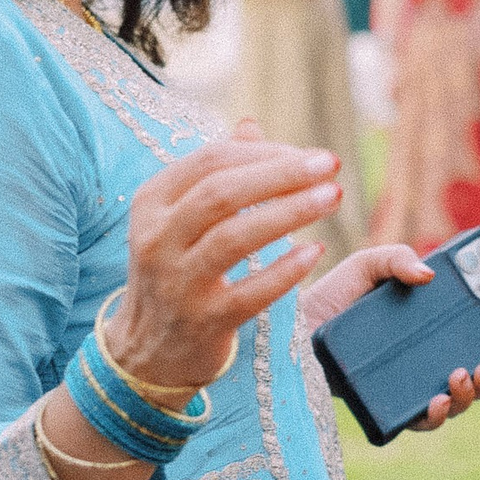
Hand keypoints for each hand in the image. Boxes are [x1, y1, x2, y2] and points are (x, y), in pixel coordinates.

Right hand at [107, 127, 342, 391]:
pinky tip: (316, 251)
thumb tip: (250, 126)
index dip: (264, 152)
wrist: (147, 353)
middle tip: (329, 165)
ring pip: (234, 238)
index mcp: (152, 203)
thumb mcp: (180, 220)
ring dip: (289, 212)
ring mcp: (178, 283)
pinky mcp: (203, 321)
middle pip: (222, 193)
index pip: (211, 161)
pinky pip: (249, 293)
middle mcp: (157, 240)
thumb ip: (215, 174)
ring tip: (332, 197)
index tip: (309, 154)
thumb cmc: (175, 272)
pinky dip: (285, 270)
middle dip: (282, 174)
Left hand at [305, 244, 479, 429]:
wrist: (291, 329)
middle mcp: (427, 359)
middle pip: (476, 375)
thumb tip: (429, 274)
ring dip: (470, 395)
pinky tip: (437, 401)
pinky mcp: (388, 407)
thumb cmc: (332, 296)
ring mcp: (410, 385)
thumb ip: (398, 258)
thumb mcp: (367, 266)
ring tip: (460, 376)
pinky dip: (436, 416)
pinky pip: (421, 421)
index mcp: (432, 326)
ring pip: (457, 401)